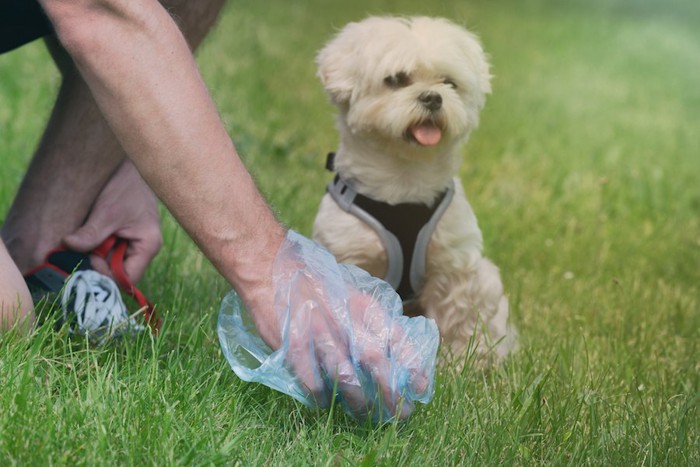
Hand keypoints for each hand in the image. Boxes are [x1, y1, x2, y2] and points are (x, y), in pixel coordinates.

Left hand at [62, 160, 161, 282]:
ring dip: (95, 253)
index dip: (106, 277)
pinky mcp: (124, 235)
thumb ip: (91, 234)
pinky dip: (96, 244)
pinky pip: (109, 248)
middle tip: (80, 250)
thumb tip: (67, 246)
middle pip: (118, 271)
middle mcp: (144, 248)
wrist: (130, 165)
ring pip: (111, 260)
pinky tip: (89, 233)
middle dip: (98, 263)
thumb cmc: (125, 187)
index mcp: (148, 246)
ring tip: (85, 238)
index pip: (128, 278)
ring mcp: (134, 242)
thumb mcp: (107, 212)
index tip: (86, 263)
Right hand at [226, 231, 436, 420]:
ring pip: (345, 376)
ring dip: (358, 400)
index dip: (412, 365)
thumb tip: (392, 352)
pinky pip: (312, 379)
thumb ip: (368, 320)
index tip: (420, 388)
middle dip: (391, 391)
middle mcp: (344, 318)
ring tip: (364, 413)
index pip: (396, 336)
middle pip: (376, 361)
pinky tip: (323, 401)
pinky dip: (320, 395)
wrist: (270, 267)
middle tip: (399, 412)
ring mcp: (318, 332)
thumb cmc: (313, 284)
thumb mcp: (348, 293)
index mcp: (362, 305)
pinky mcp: (293, 344)